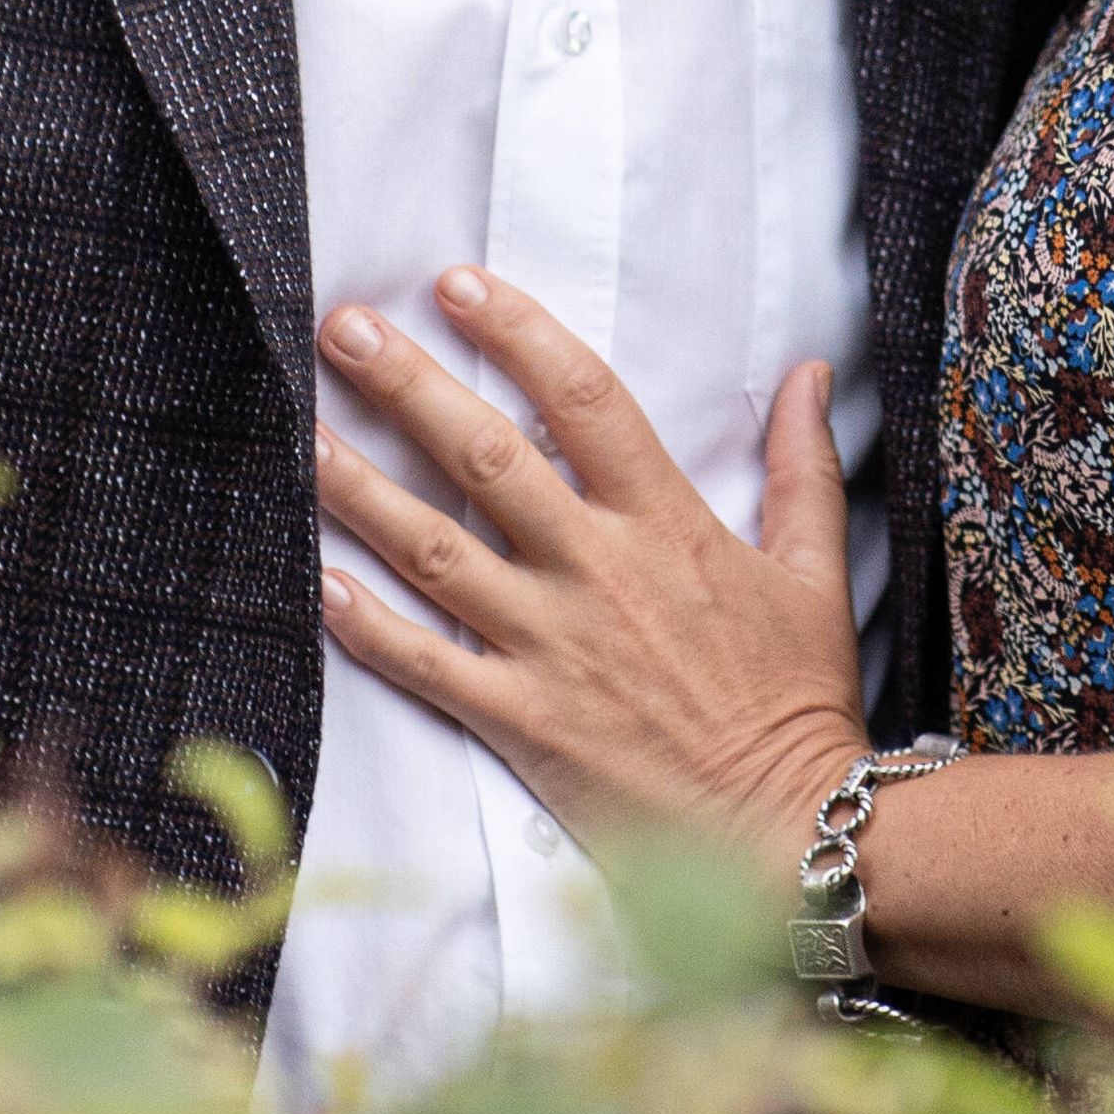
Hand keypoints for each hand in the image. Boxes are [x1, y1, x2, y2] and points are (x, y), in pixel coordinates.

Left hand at [310, 268, 871, 872]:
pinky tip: (312, 578)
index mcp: (667, 524)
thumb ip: (803, 465)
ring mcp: (550, 646)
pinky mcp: (519, 720)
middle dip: (408, 384)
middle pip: (485, 457)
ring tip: (300, 431)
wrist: (788, 829)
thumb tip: (811, 371)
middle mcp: (597, 571)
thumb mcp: (813, 572)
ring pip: (434, 549)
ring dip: (359, 487)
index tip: (459, 284)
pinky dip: (364, 622)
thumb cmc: (799, 700)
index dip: (518, 332)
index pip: (583, 399)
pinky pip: (423, 663)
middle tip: (344, 326)